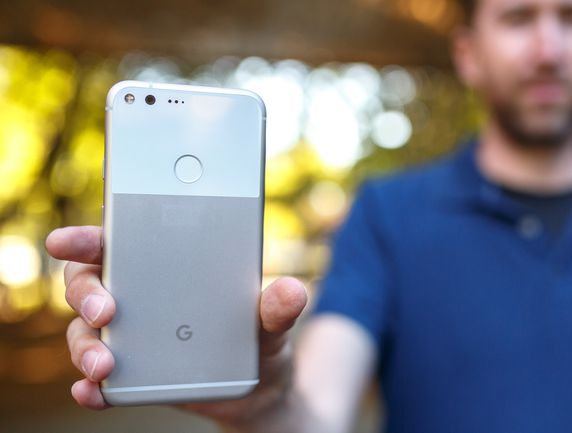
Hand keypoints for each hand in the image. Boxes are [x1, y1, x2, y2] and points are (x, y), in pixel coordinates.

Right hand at [46, 226, 306, 427]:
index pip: (117, 240)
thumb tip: (290, 291)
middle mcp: (138, 296)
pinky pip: (97, 381)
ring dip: (86, 347)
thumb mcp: (272, 320)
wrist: (260, 387)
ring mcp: (130, 337)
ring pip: (85, 332)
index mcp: (165, 265)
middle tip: (105, 309)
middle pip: (88, 283)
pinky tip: (94, 393)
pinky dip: (90, 389)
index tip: (65, 239)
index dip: (86, 237)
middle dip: (85, 293)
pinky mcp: (130, 376)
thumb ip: (277, 306)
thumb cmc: (258, 334)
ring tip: (104, 366)